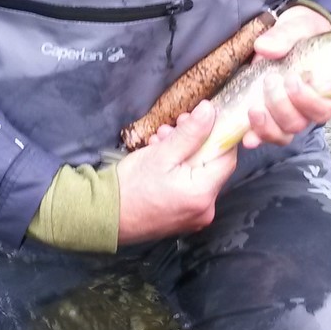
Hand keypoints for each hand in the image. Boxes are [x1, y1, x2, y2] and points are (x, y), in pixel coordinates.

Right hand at [116, 101, 236, 245]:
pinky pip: (188, 187)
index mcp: (203, 194)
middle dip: (194, 141)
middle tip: (174, 125)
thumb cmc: (130, 186)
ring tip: (159, 140)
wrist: (103, 217)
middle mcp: (205, 209)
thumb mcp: (161, 153)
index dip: (218, 134)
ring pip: (198, 174)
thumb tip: (211, 111)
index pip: (227, 157)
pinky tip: (159, 157)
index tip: (203, 118)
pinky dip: (179, 170)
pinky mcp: (182, 218)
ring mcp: (194, 216)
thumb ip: (191, 133)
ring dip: (183, 153)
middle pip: (211, 165)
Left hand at [241, 5, 330, 148]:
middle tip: (270, 82)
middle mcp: (306, 108)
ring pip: (282, 133)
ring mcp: (286, 115)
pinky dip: (256, 136)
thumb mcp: (298, 26)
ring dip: (268, 125)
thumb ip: (285, 35)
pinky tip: (247, 136)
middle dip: (282, 107)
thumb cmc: (301, 32)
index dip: (308, 100)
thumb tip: (264, 47)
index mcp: (323, 89)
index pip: (323, 108)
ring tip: (254, 108)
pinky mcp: (267, 117)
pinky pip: (264, 135)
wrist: (284, 33)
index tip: (292, 79)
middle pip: (299, 123)